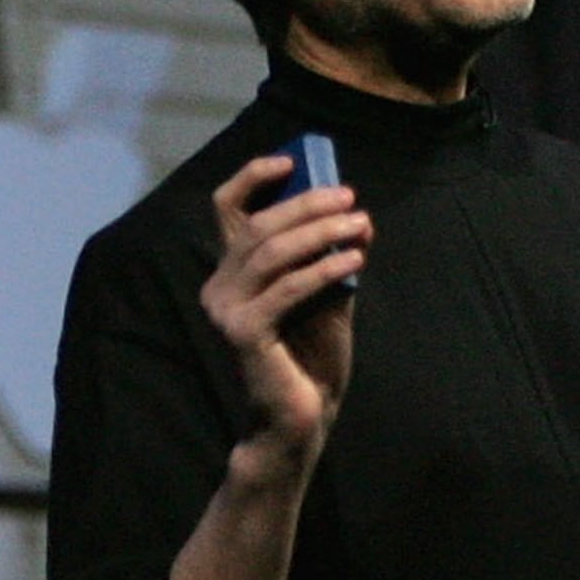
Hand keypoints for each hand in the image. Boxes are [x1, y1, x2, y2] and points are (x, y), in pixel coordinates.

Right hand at [202, 155, 366, 465]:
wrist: (300, 420)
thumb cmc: (311, 359)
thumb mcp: (324, 297)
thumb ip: (327, 259)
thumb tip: (353, 216)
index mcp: (231, 274)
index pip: (227, 210)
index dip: (253, 177)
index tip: (291, 160)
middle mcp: (219, 287)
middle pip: (258, 226)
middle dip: (308, 204)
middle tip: (350, 196)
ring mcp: (225, 311)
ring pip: (271, 252)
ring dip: (321, 232)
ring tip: (360, 224)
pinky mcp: (243, 334)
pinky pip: (287, 289)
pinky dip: (324, 269)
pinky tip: (354, 258)